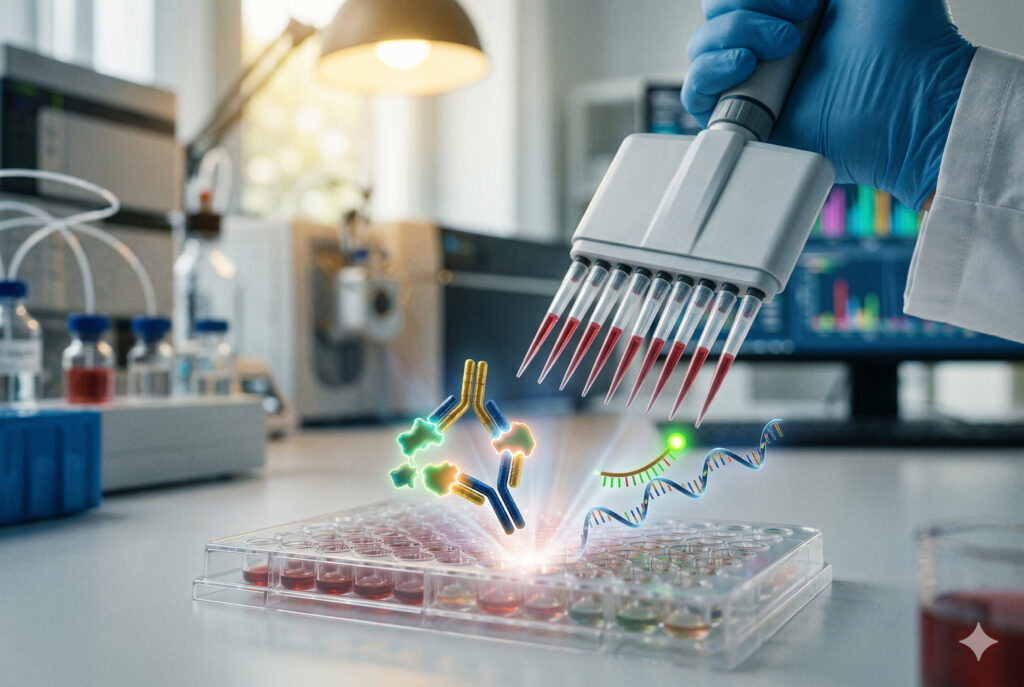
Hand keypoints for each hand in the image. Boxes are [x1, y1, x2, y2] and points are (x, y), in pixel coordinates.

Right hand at [682, 0, 975, 209]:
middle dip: (748, 8)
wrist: (912, 99)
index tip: (807, 1)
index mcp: (794, 7)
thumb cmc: (909, 41)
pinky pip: (695, 94)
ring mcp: (754, 80)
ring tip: (784, 49)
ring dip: (734, 35)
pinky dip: (709, 73)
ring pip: (701, 47)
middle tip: (799, 25)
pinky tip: (745, 68)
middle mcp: (769, 43)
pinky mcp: (746, 119)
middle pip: (714, 13)